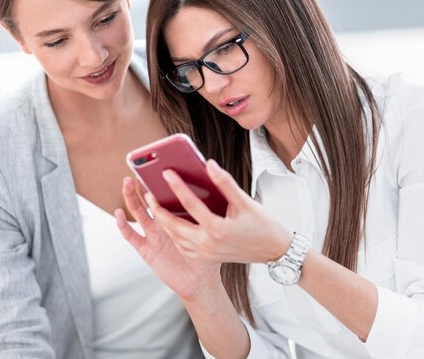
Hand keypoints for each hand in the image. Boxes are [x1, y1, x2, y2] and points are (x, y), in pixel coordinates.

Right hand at [115, 177, 220, 300]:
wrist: (201, 281)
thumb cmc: (207, 254)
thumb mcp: (207, 228)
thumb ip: (205, 211)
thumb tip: (211, 186)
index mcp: (176, 216)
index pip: (165, 195)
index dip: (159, 182)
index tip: (157, 166)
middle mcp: (161, 223)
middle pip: (147, 200)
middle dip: (141, 186)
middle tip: (138, 171)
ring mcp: (151, 235)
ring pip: (137, 213)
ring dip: (131, 198)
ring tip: (128, 183)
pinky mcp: (145, 249)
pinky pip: (131, 236)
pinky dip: (123, 225)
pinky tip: (119, 213)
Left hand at [147, 159, 292, 263]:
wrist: (274, 251)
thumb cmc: (264, 226)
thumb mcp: (246, 202)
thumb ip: (225, 183)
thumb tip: (209, 165)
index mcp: (218, 229)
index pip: (191, 205)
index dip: (177, 186)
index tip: (166, 173)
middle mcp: (208, 244)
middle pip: (175, 226)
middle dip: (159, 210)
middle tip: (149, 194)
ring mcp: (206, 253)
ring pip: (176, 238)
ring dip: (163, 223)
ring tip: (155, 207)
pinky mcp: (207, 256)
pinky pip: (183, 246)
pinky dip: (174, 234)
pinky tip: (171, 222)